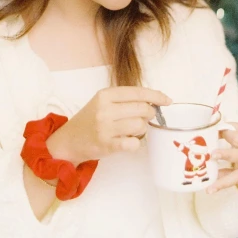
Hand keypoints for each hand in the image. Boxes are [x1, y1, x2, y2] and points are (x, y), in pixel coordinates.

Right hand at [47, 86, 171, 164]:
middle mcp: (105, 109)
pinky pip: (133, 143)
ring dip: (142, 129)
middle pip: (142, 108)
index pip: (137, 92)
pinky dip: (135, 143)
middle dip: (150, 114)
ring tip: (132, 130)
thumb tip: (154, 101)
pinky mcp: (106, 145)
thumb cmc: (90, 120)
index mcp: (105, 95)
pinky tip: (129, 141)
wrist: (69, 140)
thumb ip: (124, 100)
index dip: (156, 96)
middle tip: (145, 118)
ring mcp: (105, 127)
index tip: (167, 101)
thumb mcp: (102, 102)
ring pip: (140, 125)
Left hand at [207, 121, 237, 195]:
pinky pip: (235, 182)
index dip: (227, 136)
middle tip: (212, 155)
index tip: (218, 132)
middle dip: (228, 155)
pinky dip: (223, 182)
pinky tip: (212, 186)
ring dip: (224, 180)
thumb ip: (228, 129)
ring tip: (210, 187)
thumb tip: (212, 132)